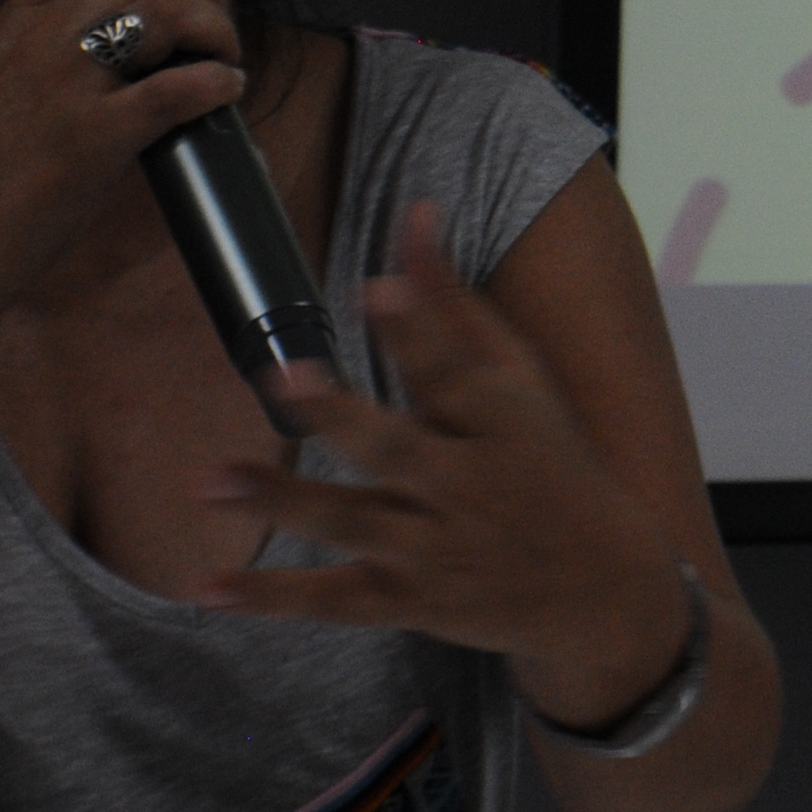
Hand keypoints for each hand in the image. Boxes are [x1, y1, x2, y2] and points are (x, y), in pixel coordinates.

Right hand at [0, 0, 248, 313]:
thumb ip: (48, 51)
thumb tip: (127, 42)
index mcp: (12, 22)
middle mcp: (39, 39)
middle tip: (218, 18)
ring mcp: (66, 86)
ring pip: (166, 13)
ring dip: (217, 27)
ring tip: (226, 55)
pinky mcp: (95, 138)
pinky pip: (176, 88)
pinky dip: (217, 81)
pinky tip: (227, 90)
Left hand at [192, 204, 690, 727]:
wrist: (602, 587)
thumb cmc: (551, 462)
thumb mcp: (522, 380)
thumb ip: (454, 303)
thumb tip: (415, 212)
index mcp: (502, 421)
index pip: (453, 369)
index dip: (416, 326)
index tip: (376, 287)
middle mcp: (467, 484)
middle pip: (396, 448)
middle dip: (342, 415)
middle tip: (284, 379)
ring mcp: (436, 548)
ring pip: (351, 522)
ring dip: (282, 502)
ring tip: (210, 481)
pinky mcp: (409, 600)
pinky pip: (334, 599)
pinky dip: (273, 598)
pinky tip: (208, 590)